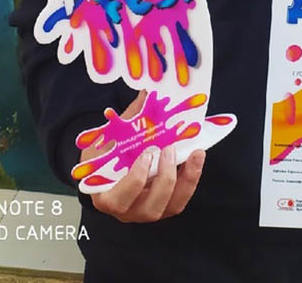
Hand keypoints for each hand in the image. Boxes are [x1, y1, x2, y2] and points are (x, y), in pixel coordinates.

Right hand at [82, 91, 205, 222]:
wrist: (105, 168)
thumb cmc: (104, 153)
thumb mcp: (107, 138)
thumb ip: (126, 120)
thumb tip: (147, 91)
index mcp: (106, 196)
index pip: (118, 199)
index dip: (134, 181)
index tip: (146, 155)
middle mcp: (127, 210)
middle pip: (149, 208)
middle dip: (164, 179)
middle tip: (169, 149)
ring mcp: (146, 211)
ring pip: (170, 207)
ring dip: (184, 181)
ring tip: (194, 153)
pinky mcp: (163, 206)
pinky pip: (179, 200)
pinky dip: (190, 180)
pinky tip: (197, 157)